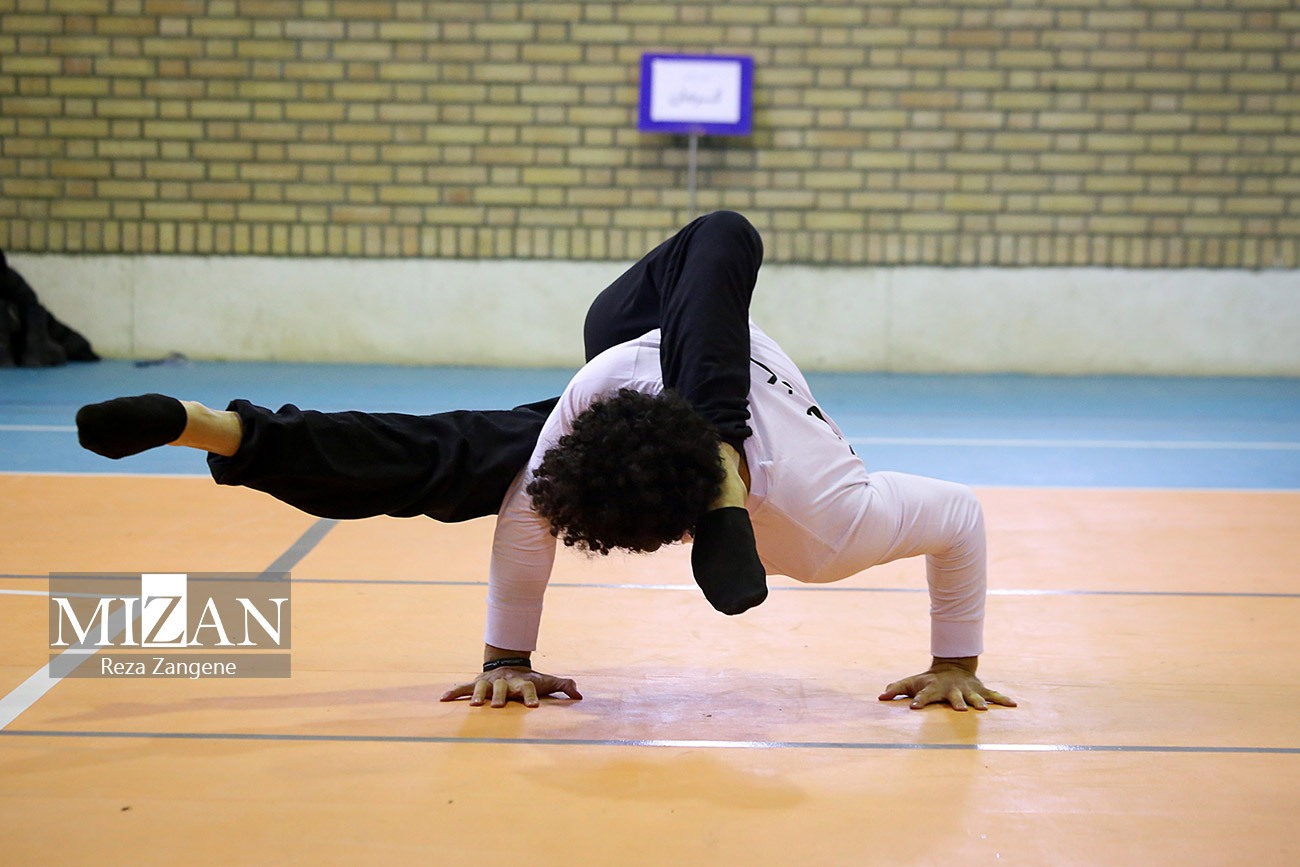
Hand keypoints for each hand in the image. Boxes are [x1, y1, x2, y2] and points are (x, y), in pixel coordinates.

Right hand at [440, 668, 582, 708]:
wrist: (509, 663)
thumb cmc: (529, 679)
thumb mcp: (546, 681)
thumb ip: (563, 686)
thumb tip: (579, 695)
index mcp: (522, 683)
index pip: (528, 689)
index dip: (530, 696)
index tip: (533, 706)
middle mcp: (505, 681)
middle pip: (502, 688)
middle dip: (500, 696)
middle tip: (497, 706)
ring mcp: (490, 682)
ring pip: (482, 686)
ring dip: (478, 695)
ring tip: (474, 705)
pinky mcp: (477, 683)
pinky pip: (464, 688)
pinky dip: (454, 692)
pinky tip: (442, 699)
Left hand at [878, 658, 1016, 711]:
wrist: (953, 665)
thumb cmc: (929, 679)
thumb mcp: (912, 682)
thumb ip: (897, 688)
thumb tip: (880, 696)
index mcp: (934, 689)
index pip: (923, 695)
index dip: (917, 700)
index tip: (913, 707)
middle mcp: (952, 690)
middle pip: (954, 697)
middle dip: (958, 703)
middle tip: (960, 710)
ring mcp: (968, 690)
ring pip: (975, 697)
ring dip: (979, 703)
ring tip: (984, 710)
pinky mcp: (980, 690)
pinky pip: (994, 695)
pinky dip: (1003, 699)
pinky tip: (1014, 704)